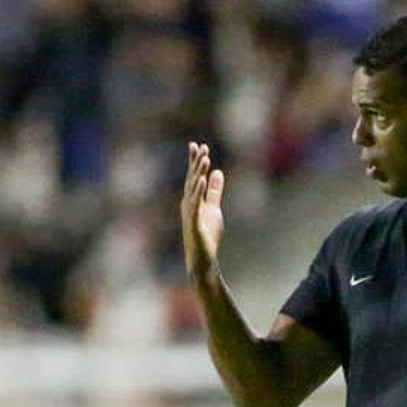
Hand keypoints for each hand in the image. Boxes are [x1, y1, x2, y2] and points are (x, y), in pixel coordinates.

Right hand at [180, 141, 225, 280]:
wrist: (202, 261)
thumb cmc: (206, 236)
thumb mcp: (214, 209)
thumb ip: (215, 191)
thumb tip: (218, 172)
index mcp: (192, 200)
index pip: (193, 177)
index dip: (194, 161)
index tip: (197, 145)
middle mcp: (187, 205)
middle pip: (191, 180)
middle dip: (196, 164)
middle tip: (201, 147)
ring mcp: (190, 215)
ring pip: (193, 190)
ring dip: (198, 174)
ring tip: (205, 159)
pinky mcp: (194, 224)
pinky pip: (195, 205)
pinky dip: (198, 192)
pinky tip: (202, 180)